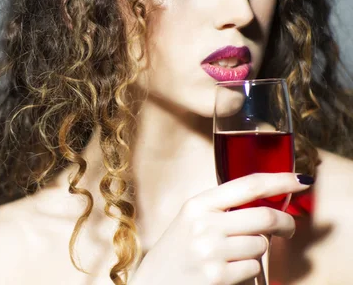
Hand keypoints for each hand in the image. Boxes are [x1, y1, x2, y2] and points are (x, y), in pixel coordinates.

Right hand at [130, 173, 311, 284]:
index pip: (248, 185)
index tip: (301, 180)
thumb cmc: (178, 250)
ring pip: (261, 245)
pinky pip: (254, 268)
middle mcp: (204, 224)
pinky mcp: (218, 276)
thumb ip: (222, 208)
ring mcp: (211, 250)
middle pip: (264, 216)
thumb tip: (267, 199)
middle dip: (285, 223)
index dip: (280, 180)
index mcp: (197, 204)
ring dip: (258, 251)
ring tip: (237, 255)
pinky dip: (249, 271)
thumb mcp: (192, 219)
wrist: (155, 282)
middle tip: (288, 229)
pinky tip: (230, 270)